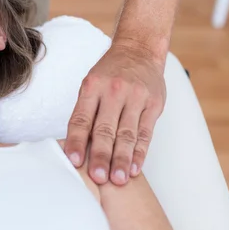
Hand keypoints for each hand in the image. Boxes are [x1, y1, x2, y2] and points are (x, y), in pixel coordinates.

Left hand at [64, 41, 165, 185]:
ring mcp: (136, 98)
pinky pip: (146, 133)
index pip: (82, 119)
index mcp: (93, 87)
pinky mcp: (154, 104)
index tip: (74, 161)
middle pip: (105, 129)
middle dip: (101, 155)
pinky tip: (135, 167)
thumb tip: (75, 145)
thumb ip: (86, 112)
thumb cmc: (110, 72)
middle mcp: (114, 91)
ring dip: (122, 159)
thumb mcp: (91, 84)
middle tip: (98, 177)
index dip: (77, 141)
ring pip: (127, 134)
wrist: (139, 50)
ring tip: (118, 179)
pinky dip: (140, 152)